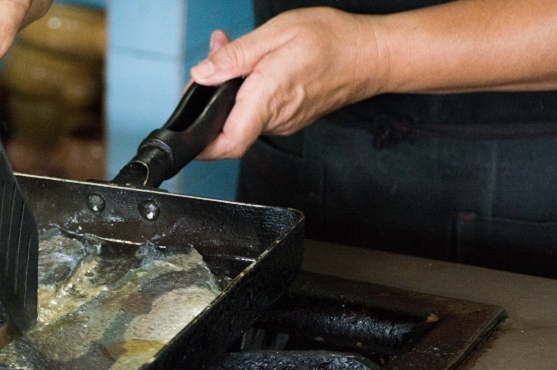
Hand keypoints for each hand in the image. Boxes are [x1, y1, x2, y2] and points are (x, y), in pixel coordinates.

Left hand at [190, 8, 382, 159]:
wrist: (372, 55)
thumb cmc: (333, 41)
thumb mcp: (276, 34)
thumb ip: (235, 56)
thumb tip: (202, 73)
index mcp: (267, 98)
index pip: (228, 143)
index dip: (201, 147)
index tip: (184, 139)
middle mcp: (275, 118)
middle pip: (226, 125)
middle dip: (209, 95)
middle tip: (210, 59)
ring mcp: (283, 121)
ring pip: (241, 115)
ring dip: (228, 88)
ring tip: (231, 50)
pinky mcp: (289, 117)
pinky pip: (258, 110)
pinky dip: (247, 89)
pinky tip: (252, 64)